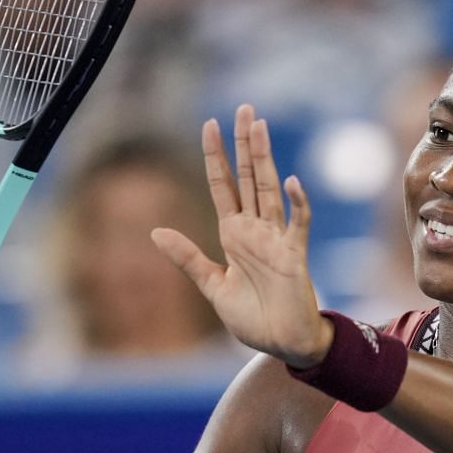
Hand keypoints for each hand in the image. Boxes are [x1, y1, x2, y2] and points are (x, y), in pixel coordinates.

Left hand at [152, 105, 333, 367]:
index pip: (222, 186)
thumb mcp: (212, 287)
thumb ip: (188, 258)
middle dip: (244, 144)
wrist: (282, 344)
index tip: (209, 124)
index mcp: (233, 235)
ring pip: (268, 188)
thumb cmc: (252, 318)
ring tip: (259, 126)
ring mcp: (276, 238)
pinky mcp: (294, 254)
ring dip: (264, 158)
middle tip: (244, 109)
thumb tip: (155, 231)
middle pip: (247, 177)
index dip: (215, 156)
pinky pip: (297, 222)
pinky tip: (290, 182)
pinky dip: (296, 203)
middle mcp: (255, 229)